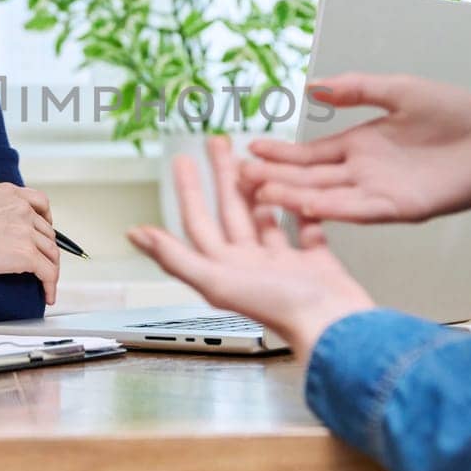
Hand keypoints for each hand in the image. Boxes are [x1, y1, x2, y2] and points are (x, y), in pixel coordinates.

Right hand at [0, 176, 59, 304]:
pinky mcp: (26, 255)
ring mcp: (26, 232)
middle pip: (47, 232)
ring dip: (51, 268)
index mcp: (9, 194)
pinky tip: (47, 295)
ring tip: (46, 282)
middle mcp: (22, 209)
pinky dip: (51, 286)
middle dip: (46, 248)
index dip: (47, 219)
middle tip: (42, 261)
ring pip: (51, 253)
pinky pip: (48, 273)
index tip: (44, 229)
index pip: (40, 203)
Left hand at [126, 135, 373, 363]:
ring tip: (254, 160)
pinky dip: (302, 208)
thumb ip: (176, 258)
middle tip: (219, 143)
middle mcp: (250, 265)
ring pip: (265, 217)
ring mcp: (283, 264)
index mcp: (224, 269)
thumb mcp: (218, 281)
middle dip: (223, 177)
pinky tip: (299, 189)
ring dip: (258, 189)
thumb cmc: (280, 309)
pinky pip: (306, 228)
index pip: (198, 222)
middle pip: (230, 213)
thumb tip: (136, 236)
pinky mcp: (316, 262)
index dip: (189, 191)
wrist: (334, 326)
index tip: (184, 160)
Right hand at [240, 73, 470, 224]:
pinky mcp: (399, 208)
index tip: (247, 150)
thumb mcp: (400, 89)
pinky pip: (357, 210)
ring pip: (325, 197)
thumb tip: (313, 84)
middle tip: (237, 177)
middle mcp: (362, 172)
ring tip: (259, 193)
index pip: (310, 154)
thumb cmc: (456, 114)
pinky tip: (304, 206)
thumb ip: (358, 88)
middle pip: (309, 177)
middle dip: (273, 177)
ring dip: (292, 196)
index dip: (279, 154)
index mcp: (359, 144)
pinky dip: (330, 210)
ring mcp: (378, 192)